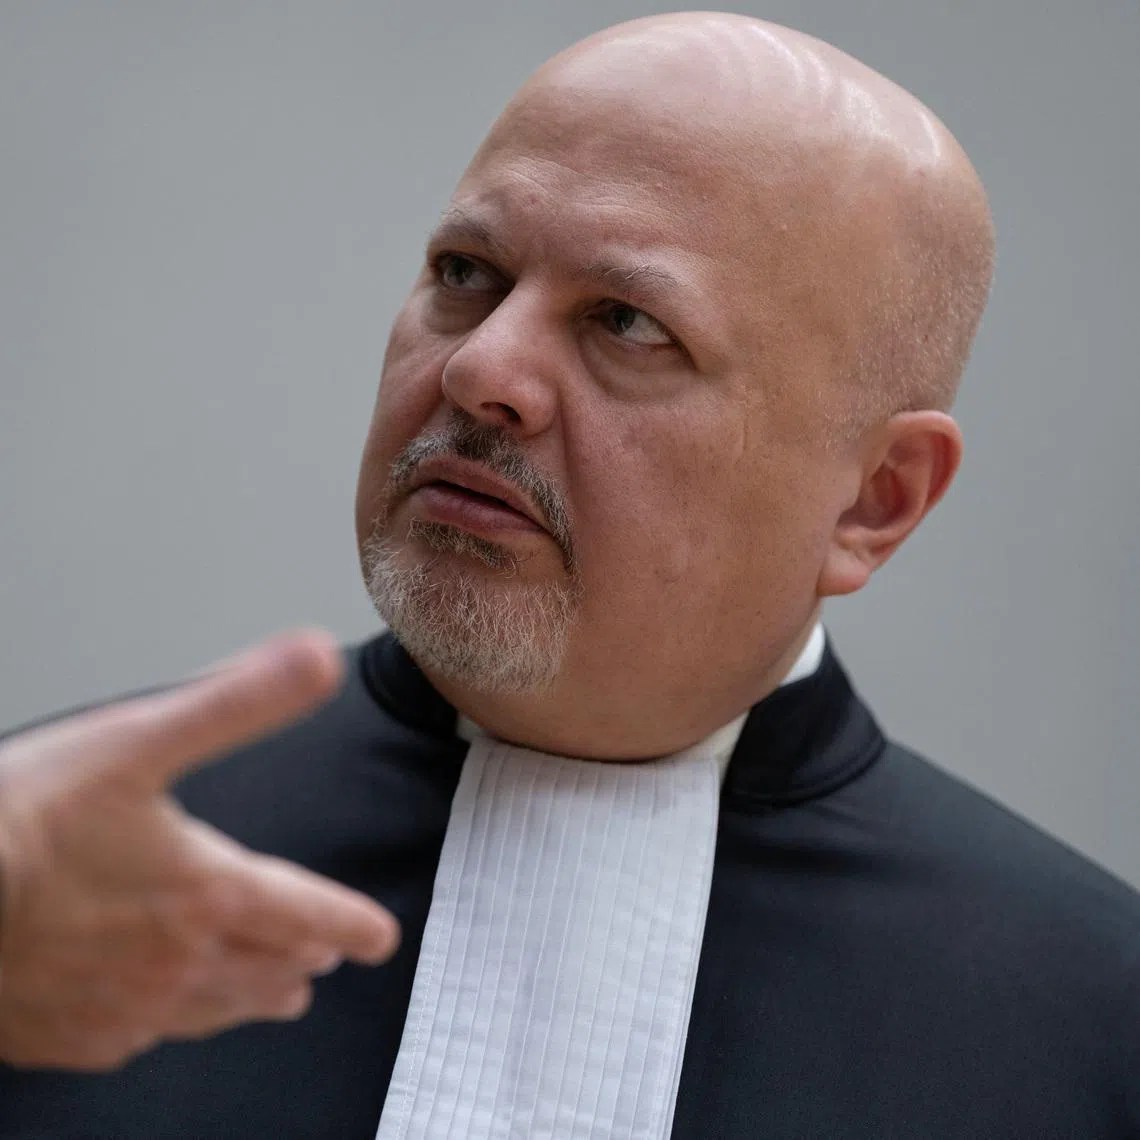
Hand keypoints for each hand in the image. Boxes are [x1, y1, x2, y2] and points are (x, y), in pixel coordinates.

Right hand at [0, 630, 400, 1070]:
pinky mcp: (71, 1034)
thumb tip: (315, 660)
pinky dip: (172, 1021)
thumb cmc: (24, 818)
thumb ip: (239, 701)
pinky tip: (166, 1017)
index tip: (379, 936)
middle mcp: (178, 960)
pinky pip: (143, 1038)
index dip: (351, 923)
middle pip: (267, 968)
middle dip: (303, 958)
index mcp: (208, 892)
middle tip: (322, 956)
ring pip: (216, 1009)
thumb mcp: (142, 740)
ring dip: (254, 995)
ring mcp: (125, 1006)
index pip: (309, 913)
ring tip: (278, 995)